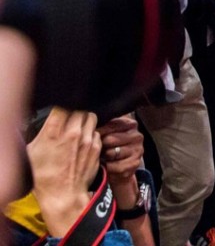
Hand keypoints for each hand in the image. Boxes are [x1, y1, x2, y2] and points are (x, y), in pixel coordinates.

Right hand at [26, 108, 101, 236]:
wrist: (63, 195)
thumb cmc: (43, 176)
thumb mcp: (31, 152)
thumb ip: (39, 133)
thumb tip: (42, 123)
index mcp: (54, 132)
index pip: (62, 105)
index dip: (61, 105)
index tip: (59, 110)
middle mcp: (73, 132)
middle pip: (80, 107)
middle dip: (74, 111)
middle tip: (68, 119)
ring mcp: (88, 139)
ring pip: (91, 117)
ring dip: (84, 120)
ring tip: (77, 128)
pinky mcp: (97, 147)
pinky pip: (96, 132)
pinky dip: (91, 133)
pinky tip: (84, 141)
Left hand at [97, 116, 143, 207]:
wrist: (119, 168)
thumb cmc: (109, 148)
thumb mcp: (107, 133)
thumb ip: (102, 126)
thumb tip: (87, 123)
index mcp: (130, 124)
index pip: (110, 124)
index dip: (98, 131)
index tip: (90, 136)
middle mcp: (137, 136)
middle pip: (109, 139)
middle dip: (100, 146)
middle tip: (98, 149)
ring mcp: (137, 150)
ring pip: (112, 153)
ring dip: (104, 157)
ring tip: (103, 158)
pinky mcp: (135, 164)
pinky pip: (115, 166)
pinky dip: (108, 168)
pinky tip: (107, 166)